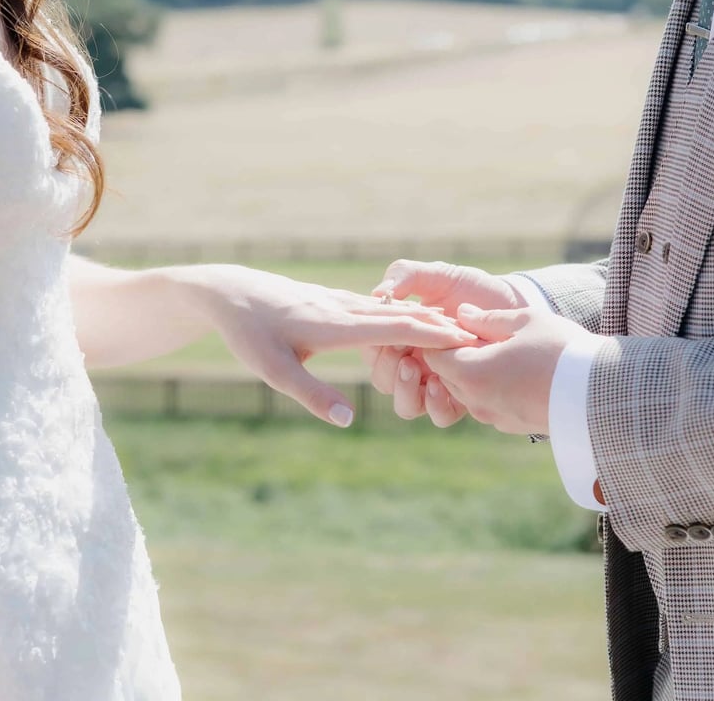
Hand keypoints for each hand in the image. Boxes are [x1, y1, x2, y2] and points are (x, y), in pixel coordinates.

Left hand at [194, 265, 478, 426]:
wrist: (229, 292)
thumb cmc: (249, 334)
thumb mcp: (273, 370)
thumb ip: (312, 395)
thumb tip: (347, 421)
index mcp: (337, 325)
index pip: (396, 328)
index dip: (433, 335)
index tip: (468, 342)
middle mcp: (345, 309)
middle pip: (403, 316)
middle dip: (443, 325)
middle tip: (484, 335)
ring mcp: (340, 302)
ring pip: (393, 310)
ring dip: (427, 317)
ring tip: (462, 327)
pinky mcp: (334, 301)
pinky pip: (378, 308)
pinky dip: (404, 313)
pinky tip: (417, 318)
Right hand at [362, 260, 524, 422]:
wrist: (512, 303)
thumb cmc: (471, 288)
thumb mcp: (437, 275)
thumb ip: (406, 275)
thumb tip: (380, 293)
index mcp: (402, 339)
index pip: (373, 351)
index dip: (373, 346)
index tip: (384, 332)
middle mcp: (415, 365)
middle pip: (384, 382)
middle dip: (388, 368)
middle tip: (400, 351)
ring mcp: (436, 384)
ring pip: (406, 405)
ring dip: (404, 390)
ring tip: (413, 367)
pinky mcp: (461, 398)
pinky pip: (440, 415)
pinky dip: (435, 403)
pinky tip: (440, 382)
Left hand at [420, 304, 605, 435]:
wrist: (602, 393)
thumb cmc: (563, 351)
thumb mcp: (525, 321)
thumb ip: (487, 317)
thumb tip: (462, 313)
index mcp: (470, 373)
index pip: (432, 353)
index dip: (440, 334)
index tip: (456, 320)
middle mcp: (475, 401)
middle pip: (446, 374)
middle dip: (454, 352)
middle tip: (475, 330)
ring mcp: (493, 418)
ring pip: (467, 390)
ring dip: (475, 370)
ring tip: (500, 347)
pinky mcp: (512, 426)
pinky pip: (489, 403)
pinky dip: (492, 386)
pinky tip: (516, 368)